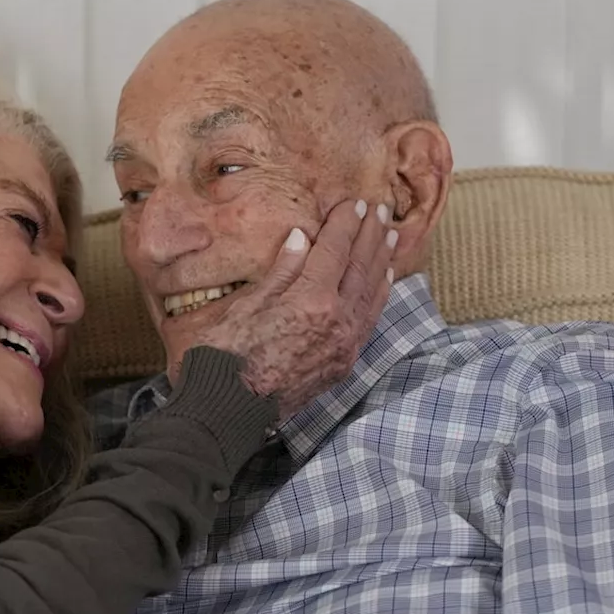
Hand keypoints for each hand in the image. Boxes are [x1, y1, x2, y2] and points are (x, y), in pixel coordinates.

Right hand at [193, 198, 395, 420]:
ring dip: (382, 262)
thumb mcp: (244, 305)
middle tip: (380, 210)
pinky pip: (370, 320)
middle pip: (361, 268)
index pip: (335, 251)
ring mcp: (344, 345)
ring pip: (372, 294)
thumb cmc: (223, 355)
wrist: (227, 410)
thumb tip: (303, 239)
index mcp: (311, 300)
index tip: (352, 203)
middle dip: (370, 236)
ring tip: (390, 236)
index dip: (345, 225)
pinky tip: (385, 282)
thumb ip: (281, 272)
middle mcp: (337, 321)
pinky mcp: (343, 363)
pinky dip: (380, 296)